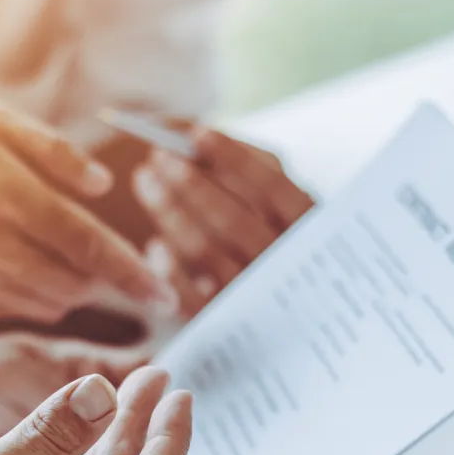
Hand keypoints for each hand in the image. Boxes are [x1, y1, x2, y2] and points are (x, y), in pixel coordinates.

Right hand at [0, 98, 176, 326]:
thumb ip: (51, 152)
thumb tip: (103, 183)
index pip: (84, 242)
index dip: (131, 272)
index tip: (166, 295)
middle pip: (73, 282)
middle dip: (101, 278)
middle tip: (106, 260)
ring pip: (47, 303)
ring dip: (68, 286)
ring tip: (49, 252)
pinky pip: (14, 311)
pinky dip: (30, 294)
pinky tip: (10, 262)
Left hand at [132, 127, 313, 314]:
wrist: (297, 314)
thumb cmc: (280, 235)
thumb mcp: (283, 201)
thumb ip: (255, 167)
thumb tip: (200, 139)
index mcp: (308, 229)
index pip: (273, 188)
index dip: (234, 158)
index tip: (197, 133)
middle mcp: (284, 264)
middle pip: (232, 219)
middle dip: (190, 184)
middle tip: (157, 156)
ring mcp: (254, 297)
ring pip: (205, 251)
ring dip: (169, 213)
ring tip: (146, 181)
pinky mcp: (225, 321)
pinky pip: (190, 296)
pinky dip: (170, 268)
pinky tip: (155, 245)